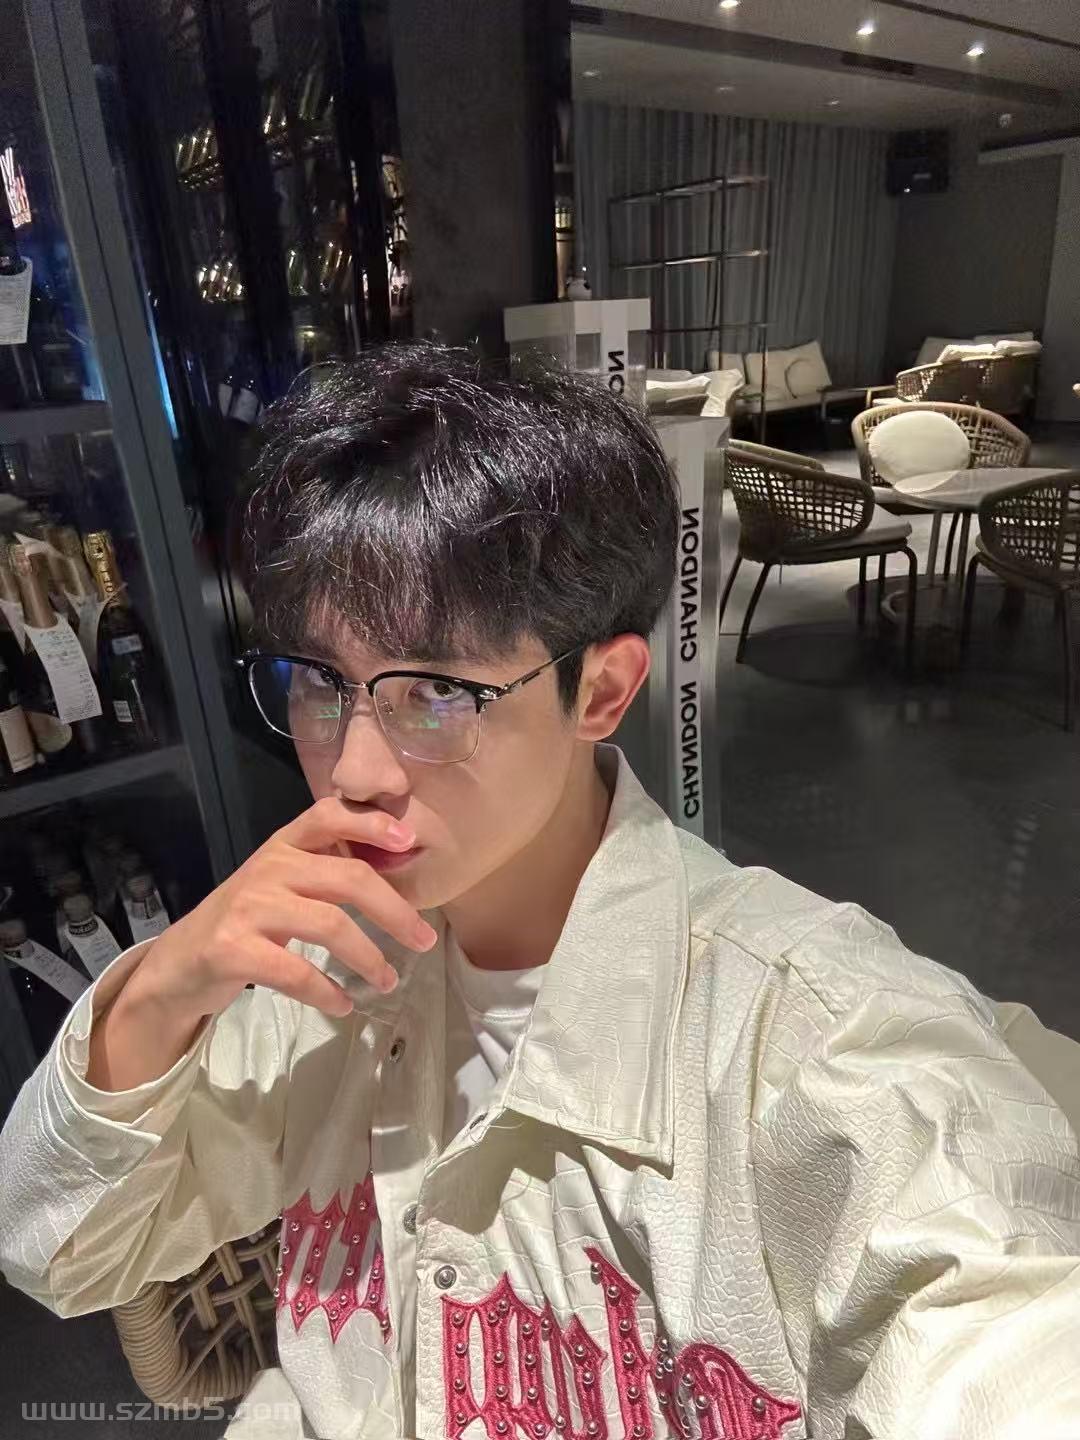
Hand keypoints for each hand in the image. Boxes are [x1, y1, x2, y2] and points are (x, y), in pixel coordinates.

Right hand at [124, 796, 436, 1024]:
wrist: (177, 965)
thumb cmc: (243, 924)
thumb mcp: (279, 884)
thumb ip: (323, 871)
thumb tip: (395, 874)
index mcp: (283, 845)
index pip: (329, 814)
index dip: (372, 822)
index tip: (409, 841)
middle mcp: (268, 867)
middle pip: (349, 877)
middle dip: (395, 911)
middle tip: (424, 941)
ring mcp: (249, 907)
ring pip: (331, 925)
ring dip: (369, 957)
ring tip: (388, 981)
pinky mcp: (233, 949)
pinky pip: (296, 971)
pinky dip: (327, 991)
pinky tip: (343, 1005)